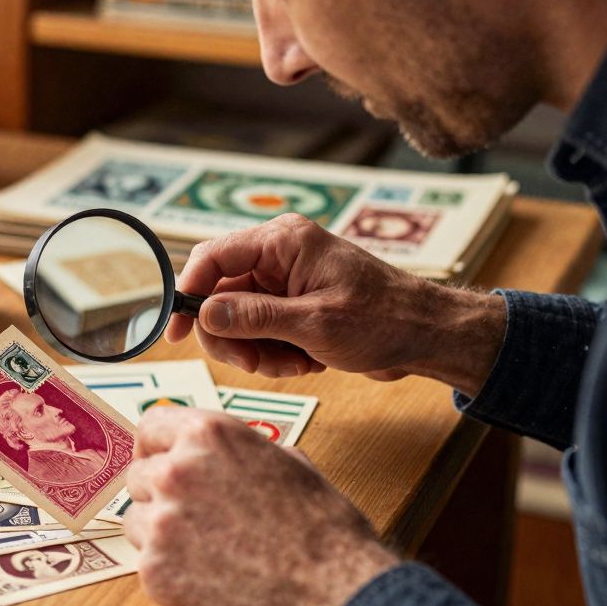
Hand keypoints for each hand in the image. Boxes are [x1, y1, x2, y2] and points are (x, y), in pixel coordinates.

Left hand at [125, 407, 398, 605]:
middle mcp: (176, 470)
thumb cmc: (324, 533)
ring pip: (138, 522)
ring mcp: (161, 522)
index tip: (154, 459)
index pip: (152, 426)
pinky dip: (170, 573)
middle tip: (193, 519)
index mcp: (209, 435)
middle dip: (160, 495)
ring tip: (208, 553)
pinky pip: (147, 564)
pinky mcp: (155, 571)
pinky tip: (209, 580)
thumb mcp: (290, 465)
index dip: (155, 446)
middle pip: (139, 476)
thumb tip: (228, 455)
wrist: (336, 597)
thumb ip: (243, 452)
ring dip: (162, 535)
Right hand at [165, 214, 505, 395]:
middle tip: (254, 364)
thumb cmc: (384, 320)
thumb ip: (253, 317)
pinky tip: (306, 361)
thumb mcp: (314, 324)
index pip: (211, 257)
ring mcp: (285, 281)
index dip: (188, 293)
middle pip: (219, 296)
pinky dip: (275, 354)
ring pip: (237, 320)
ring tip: (295, 363)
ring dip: (258, 351)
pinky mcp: (292, 305)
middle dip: (232, 336)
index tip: (177, 332)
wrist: (429, 336)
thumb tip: (204, 314)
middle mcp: (278, 255)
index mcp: (282, 241)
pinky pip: (260, 332)